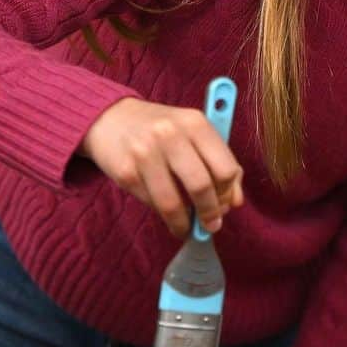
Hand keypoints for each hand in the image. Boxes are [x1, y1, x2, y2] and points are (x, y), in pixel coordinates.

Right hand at [80, 98, 242, 236]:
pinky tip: (167, 212)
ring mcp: (145, 154)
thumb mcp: (194, 133)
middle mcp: (170, 135)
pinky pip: (152, 204)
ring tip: (187, 227)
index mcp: (195, 123)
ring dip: (184, 223)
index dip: (229, 192)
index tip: (226, 203)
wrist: (111, 119)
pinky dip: (163, 214)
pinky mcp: (126, 172)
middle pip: (201, 186)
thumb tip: (235, 201)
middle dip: (210, 212)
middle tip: (211, 224)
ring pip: (174, 203)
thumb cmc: (162, 129)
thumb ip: (219, 162)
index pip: (225, 168)